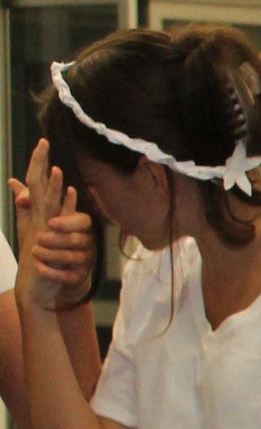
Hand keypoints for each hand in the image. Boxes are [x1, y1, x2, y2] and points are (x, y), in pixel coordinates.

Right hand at [9, 140, 93, 310]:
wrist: (34, 287)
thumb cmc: (38, 258)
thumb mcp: (32, 229)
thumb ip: (26, 207)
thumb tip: (18, 187)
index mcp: (32, 214)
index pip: (32, 183)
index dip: (37, 164)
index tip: (42, 144)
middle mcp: (35, 219)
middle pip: (36, 186)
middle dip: (39, 163)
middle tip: (43, 142)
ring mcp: (43, 230)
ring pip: (47, 202)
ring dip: (52, 185)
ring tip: (56, 166)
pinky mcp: (52, 242)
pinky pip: (61, 221)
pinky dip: (67, 205)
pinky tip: (73, 192)